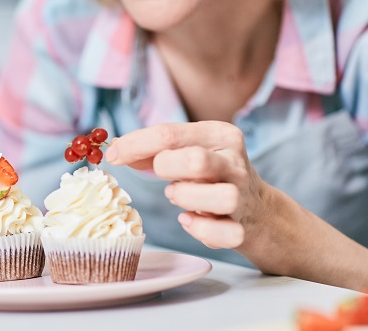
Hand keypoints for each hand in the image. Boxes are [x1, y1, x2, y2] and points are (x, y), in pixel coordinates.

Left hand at [105, 121, 268, 249]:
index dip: (134, 145)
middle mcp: (234, 162)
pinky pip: (224, 233)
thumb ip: (152, 149)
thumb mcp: (186, 151)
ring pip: (220, 197)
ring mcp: (242, 195)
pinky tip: (188, 220)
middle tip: (161, 177)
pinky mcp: (242, 228)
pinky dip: (200, 229)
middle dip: (167, 168)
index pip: (169, 134)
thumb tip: (115, 149)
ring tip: (177, 196)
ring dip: (187, 198)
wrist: (254, 209)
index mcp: (219, 134)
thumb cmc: (208, 175)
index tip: (112, 156)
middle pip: (196, 161)